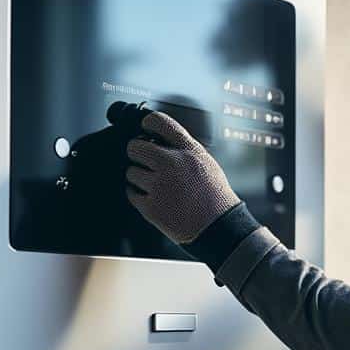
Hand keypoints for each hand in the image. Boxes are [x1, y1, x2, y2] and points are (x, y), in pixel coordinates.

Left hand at [125, 110, 240, 243]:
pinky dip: (138, 195)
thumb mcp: (206, 163)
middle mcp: (172, 164)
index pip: (159, 122)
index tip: (145, 127)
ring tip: (154, 185)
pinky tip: (151, 197)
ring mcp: (159, 186)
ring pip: (130, 172)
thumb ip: (184, 149)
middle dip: (137, 153)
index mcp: (188, 151)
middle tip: (143, 160)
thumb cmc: (215, 197)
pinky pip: (131, 193)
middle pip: (135, 147)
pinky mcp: (150, 206)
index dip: (147, 122)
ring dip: (138, 177)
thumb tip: (160, 140)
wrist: (218, 227)